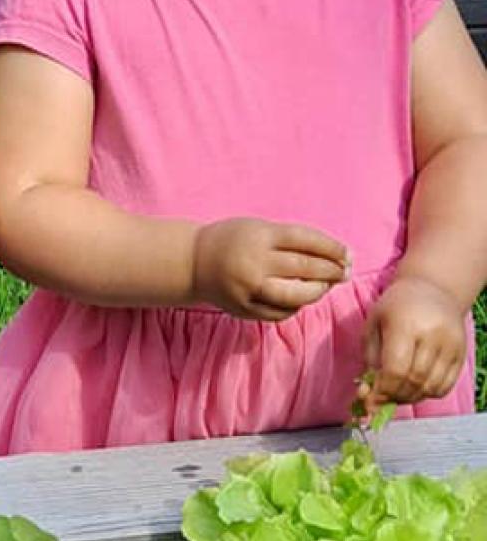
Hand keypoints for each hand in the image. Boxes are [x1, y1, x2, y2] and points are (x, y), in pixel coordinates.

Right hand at [192, 218, 349, 320]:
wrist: (192, 262)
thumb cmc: (232, 240)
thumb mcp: (257, 229)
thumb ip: (290, 240)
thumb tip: (334, 257)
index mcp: (259, 236)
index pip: (306, 240)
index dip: (332, 247)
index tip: (348, 253)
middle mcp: (255, 262)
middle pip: (305, 268)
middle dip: (332, 271)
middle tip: (346, 271)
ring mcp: (250, 288)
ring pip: (297, 295)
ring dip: (318, 291)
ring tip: (326, 286)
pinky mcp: (246, 308)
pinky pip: (282, 312)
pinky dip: (297, 306)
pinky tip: (301, 297)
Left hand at [362, 276, 466, 405]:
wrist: (432, 289)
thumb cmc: (396, 307)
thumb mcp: (373, 323)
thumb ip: (370, 356)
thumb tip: (368, 391)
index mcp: (405, 324)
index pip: (396, 369)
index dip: (382, 389)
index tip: (371, 399)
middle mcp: (432, 335)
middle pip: (414, 380)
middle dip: (394, 395)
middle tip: (381, 398)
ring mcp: (451, 345)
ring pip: (431, 387)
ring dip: (411, 397)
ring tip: (397, 392)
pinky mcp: (461, 354)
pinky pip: (445, 386)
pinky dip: (428, 394)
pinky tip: (415, 388)